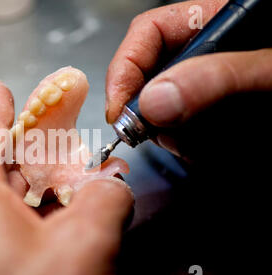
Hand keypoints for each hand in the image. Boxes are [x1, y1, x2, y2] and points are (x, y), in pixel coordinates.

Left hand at [0, 80, 133, 274]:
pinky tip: (62, 225)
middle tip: (62, 135)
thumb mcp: (84, 246)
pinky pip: (2, 233)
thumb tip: (114, 183)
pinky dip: (34, 222)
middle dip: (37, 152)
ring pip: (4, 204)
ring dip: (42, 192)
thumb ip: (106, 199)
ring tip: (75, 183)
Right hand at [106, 0, 271, 154]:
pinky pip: (183, 135)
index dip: (125, 69)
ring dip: (171, 136)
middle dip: (147, 111)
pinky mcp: (214, 119)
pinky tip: (204, 151)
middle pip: (151, 76)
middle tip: (148, 134)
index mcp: (219, 24)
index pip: (150, 32)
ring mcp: (208, 91)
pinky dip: (188, 149)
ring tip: (195, 146)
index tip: (117, 109)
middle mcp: (208, 56)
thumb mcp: (270, 70)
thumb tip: (156, 101)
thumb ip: (218, 76)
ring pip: (164, 112)